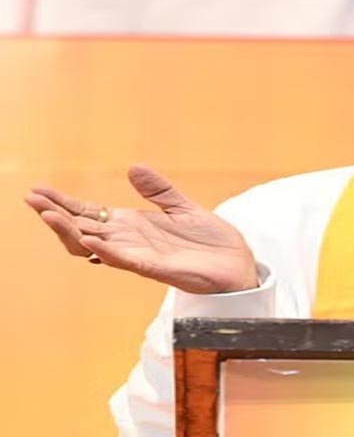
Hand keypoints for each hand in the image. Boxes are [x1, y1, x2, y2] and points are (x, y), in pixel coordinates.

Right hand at [25, 165, 257, 294]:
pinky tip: (90, 240)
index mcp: (133, 226)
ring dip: (72, 232)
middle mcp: (130, 242)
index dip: (64, 203)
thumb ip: (158, 190)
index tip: (37, 190)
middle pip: (83, 229)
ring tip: (50, 216)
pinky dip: (106, 251)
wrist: (238, 264)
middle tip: (32, 200)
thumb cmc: (210, 241)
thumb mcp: (183, 207)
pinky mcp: (157, 268)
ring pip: (96, 246)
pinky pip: (126, 261)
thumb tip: (133, 167)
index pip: (89, 214)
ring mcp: (141, 256)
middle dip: (57, 215)